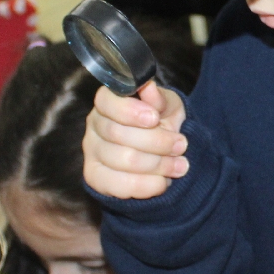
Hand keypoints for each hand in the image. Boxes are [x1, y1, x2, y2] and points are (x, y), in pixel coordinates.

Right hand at [83, 81, 187, 198]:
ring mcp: (92, 152)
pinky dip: (147, 185)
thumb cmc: (162, 123)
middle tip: (181, 145)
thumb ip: (159, 98)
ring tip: (179, 165)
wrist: (163, 153)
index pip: (106, 101)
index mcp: (107, 102)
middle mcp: (94, 125)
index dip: (130, 111)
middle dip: (156, 142)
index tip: (154, 118)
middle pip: (118, 134)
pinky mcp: (95, 178)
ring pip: (123, 160)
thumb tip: (148, 87)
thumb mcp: (168, 106)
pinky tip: (163, 182)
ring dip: (158, 164)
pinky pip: (119, 185)